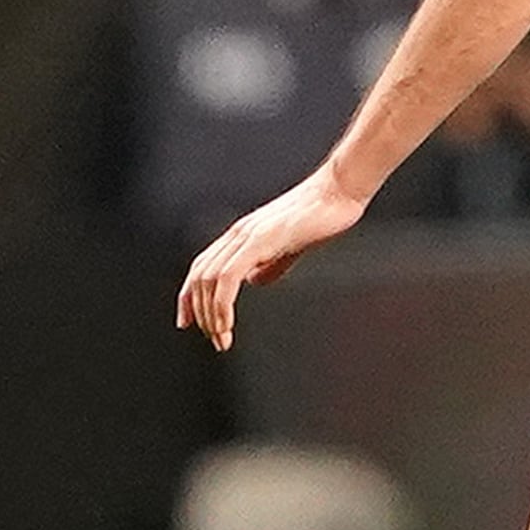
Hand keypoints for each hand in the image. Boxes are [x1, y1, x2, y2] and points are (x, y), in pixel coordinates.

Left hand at [175, 170, 369, 349]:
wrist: (340, 189)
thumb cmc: (324, 213)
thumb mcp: (292, 245)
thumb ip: (272, 263)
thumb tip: (254, 281)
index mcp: (243, 234)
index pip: (202, 267)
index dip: (190, 295)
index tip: (189, 322)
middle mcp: (238, 234)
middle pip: (200, 277)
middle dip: (201, 313)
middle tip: (216, 340)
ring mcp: (247, 236)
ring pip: (209, 279)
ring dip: (211, 314)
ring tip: (222, 338)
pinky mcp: (259, 240)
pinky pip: (227, 276)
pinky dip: (222, 303)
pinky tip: (228, 323)